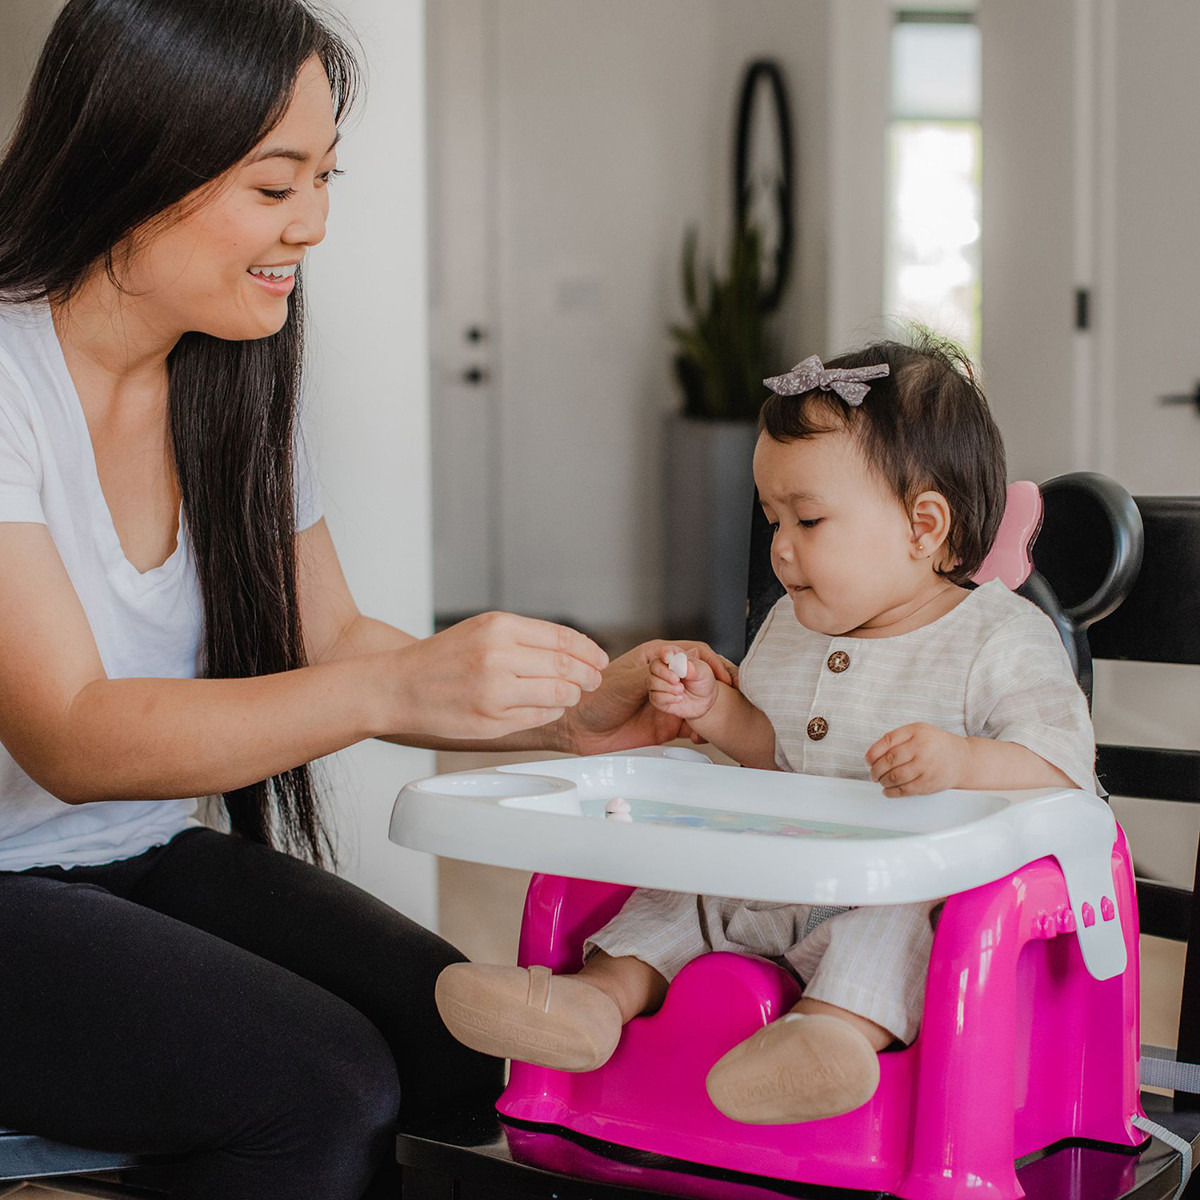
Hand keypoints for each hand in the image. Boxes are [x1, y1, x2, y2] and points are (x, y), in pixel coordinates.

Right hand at [384, 612, 606, 739]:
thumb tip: (577, 651)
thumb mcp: (483, 630)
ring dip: (570, 695)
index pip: (563, 639)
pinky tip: (546, 707)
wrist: (399, 686)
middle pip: (567, 667)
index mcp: (499, 627)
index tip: (599, 659)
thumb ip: (527, 637)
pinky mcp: (491, 721)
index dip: (589, 651)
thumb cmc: (444, 658)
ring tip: (569, 694)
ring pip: (558, 694)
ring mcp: (494, 692)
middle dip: (588, 676)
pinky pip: (539, 717)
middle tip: (593, 680)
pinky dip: (550, 712)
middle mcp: (497, 657)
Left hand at [558, 639, 734, 754]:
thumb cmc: (591, 698)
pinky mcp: (667, 724)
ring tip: (710, 717)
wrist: (578, 730)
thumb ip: (650, 676)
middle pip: (704, 676)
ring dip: (711, 708)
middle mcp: (666, 677)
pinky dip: (702, 729)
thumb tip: (675, 677)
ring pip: (702, 700)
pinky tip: (701, 733)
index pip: (694, 653)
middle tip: (724, 698)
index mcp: (656, 657)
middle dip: (717, 685)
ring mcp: (669, 701)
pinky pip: (693, 724)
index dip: (710, 664)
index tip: (719, 678)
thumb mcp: (622, 682)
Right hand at [648, 645, 719, 721]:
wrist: (704, 701)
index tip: (668, 658)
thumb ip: (695, 668)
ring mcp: (658, 682)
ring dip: (667, 687)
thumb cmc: (703, 682)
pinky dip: (668, 698)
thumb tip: (686, 665)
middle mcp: (663, 668)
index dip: (664, 653)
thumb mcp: (704, 673)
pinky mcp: (657, 697)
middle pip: (653, 665)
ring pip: (651, 682)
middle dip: (664, 673)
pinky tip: (679, 698)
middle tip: (677, 679)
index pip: (665, 651)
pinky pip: (655, 697)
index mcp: (674, 657)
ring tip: (681, 690)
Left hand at [865, 723, 970, 796]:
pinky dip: (892, 792)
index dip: (872, 753)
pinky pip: (905, 790)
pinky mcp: (929, 783)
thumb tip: (873, 754)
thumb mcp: (919, 731)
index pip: (887, 742)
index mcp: (916, 732)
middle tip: (872, 774)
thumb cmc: (937, 744)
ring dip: (882, 781)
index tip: (868, 760)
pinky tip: (887, 791)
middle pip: (889, 761)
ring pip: (894, 777)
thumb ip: (897, 738)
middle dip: (876, 770)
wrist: (964, 759)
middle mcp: (922, 748)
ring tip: (880, 781)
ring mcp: (926, 766)